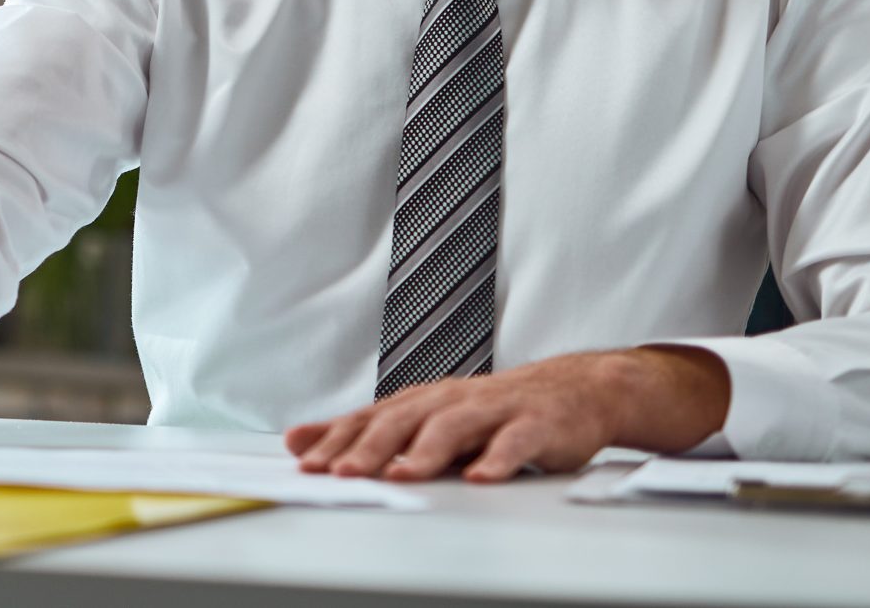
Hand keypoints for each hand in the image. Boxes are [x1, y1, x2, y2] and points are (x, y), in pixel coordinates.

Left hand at [283, 347, 729, 482]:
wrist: (572, 391)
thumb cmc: (489, 412)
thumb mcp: (423, 418)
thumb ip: (363, 432)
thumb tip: (298, 441)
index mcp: (422, 401)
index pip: (370, 419)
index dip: (336, 440)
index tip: (306, 463)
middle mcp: (450, 400)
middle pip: (402, 421)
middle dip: (368, 447)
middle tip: (340, 472)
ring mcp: (493, 409)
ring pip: (452, 428)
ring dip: (425, 453)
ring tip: (402, 476)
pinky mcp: (534, 424)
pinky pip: (513, 442)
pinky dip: (496, 459)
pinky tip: (481, 478)